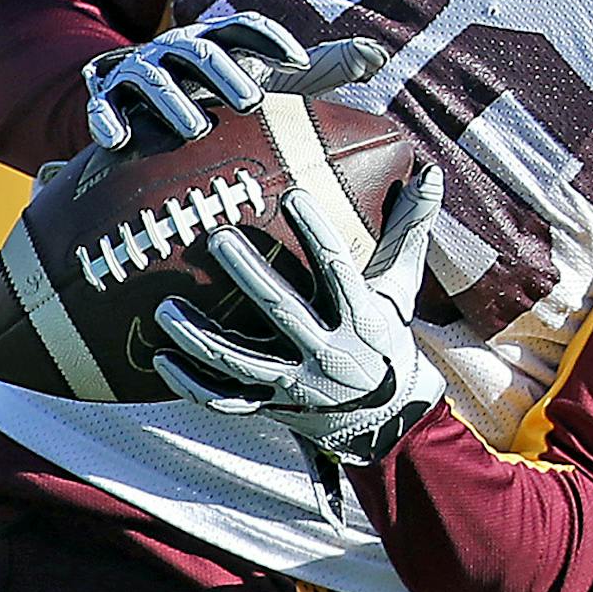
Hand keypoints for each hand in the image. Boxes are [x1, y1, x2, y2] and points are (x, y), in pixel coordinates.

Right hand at [82, 13, 387, 149]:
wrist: (137, 100)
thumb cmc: (218, 92)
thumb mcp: (268, 77)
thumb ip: (320, 68)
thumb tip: (379, 53)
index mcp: (217, 40)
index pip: (244, 28)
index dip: (270, 38)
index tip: (298, 60)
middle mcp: (175, 49)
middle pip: (200, 52)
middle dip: (223, 73)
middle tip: (252, 101)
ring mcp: (136, 72)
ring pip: (152, 79)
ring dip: (172, 100)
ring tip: (195, 128)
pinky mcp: (103, 99)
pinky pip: (102, 107)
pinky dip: (107, 121)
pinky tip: (119, 142)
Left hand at [151, 166, 446, 464]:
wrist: (388, 419)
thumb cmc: (388, 338)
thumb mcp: (403, 288)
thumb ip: (409, 231)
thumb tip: (431, 173)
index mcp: (362, 318)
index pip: (339, 269)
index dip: (317, 232)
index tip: (290, 194)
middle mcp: (329, 354)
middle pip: (283, 312)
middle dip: (248, 276)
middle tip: (216, 237)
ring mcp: (296, 384)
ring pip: (241, 362)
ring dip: (200, 337)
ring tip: (166, 307)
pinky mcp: (273, 407)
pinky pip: (225, 400)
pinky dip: (190, 384)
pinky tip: (160, 357)